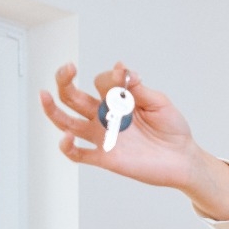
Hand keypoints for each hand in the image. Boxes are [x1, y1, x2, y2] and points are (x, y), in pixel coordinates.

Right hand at [39, 63, 228, 218]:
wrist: (184, 159)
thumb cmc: (173, 130)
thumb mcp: (160, 103)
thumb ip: (139, 88)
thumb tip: (122, 69)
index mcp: (117, 100)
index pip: (102, 81)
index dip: (112, 76)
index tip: (127, 75)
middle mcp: (105, 116)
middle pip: (73, 96)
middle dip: (65, 80)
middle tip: (68, 68)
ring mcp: (103, 136)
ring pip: (67, 122)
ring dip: (52, 109)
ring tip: (44, 94)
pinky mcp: (105, 157)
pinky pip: (79, 154)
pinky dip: (67, 147)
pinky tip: (67, 138)